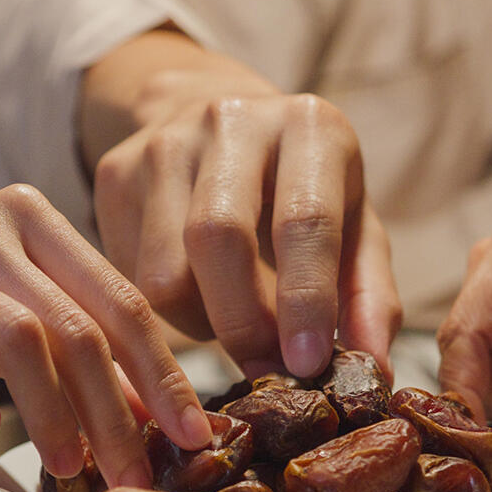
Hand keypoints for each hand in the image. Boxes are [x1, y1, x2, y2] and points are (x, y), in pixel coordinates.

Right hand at [0, 185, 209, 487]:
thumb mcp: (15, 319)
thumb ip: (80, 353)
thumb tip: (157, 415)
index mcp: (37, 219)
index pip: (121, 297)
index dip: (163, 371)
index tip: (194, 435)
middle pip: (78, 320)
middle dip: (117, 406)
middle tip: (136, 472)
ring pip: (19, 334)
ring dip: (54, 411)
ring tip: (70, 467)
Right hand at [85, 34, 400, 378]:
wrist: (226, 124)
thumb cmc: (307, 193)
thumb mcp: (355, 230)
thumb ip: (370, 296)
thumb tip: (375, 368)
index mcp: (309, 126)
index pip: (304, 218)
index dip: (306, 299)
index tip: (308, 363)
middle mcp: (232, 120)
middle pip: (218, 236)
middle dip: (244, 322)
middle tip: (266, 370)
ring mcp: (164, 142)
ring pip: (166, 270)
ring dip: (203, 324)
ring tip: (237, 324)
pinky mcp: (116, 172)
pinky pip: (133, 274)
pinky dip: (169, 311)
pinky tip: (198, 298)